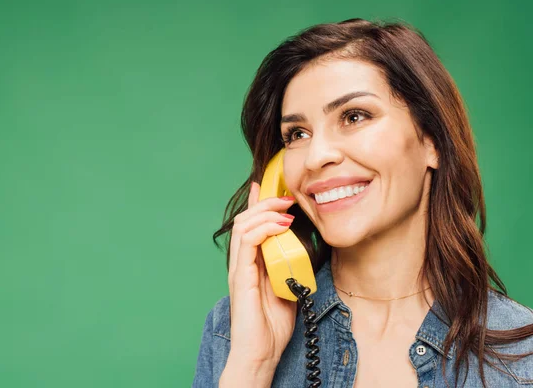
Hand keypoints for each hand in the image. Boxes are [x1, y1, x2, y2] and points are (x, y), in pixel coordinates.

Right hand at [221, 182, 297, 385]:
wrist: (260, 354)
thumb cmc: (272, 327)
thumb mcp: (287, 289)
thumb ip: (288, 269)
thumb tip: (301, 252)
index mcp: (251, 265)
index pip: (250, 226)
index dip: (257, 204)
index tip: (269, 186)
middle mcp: (242, 263)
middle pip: (244, 220)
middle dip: (264, 202)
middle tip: (286, 196)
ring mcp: (239, 268)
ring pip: (243, 225)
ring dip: (265, 211)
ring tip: (285, 208)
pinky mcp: (241, 276)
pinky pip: (247, 242)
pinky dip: (263, 228)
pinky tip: (280, 226)